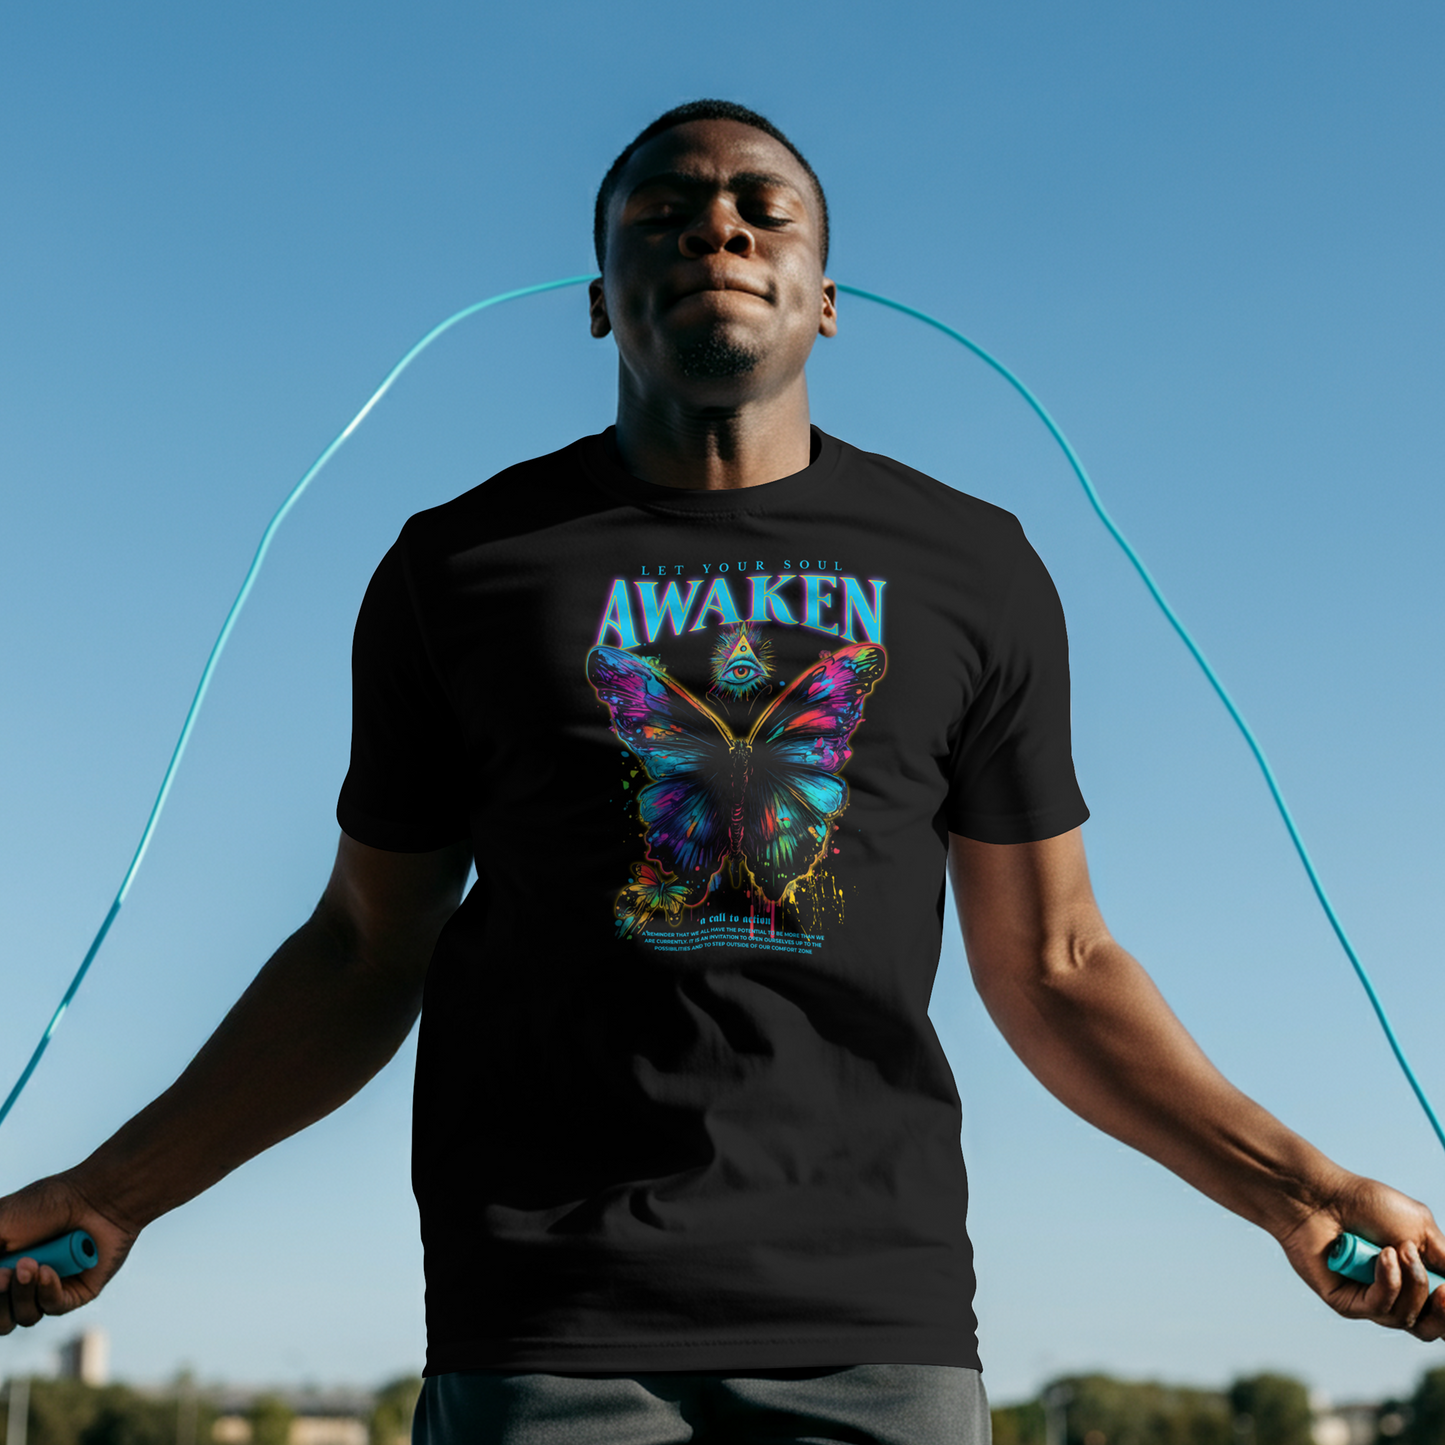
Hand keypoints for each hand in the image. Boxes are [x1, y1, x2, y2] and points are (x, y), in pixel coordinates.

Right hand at [0, 1171, 136, 1332]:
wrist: (95, 1196)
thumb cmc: (46, 1205)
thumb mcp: (0, 1224)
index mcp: (4, 1269)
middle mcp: (24, 1284)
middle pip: (1, 1320)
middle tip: (5, 1274)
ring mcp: (50, 1289)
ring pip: (25, 1316)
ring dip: (22, 1293)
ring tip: (31, 1264)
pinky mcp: (76, 1292)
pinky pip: (53, 1307)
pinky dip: (47, 1290)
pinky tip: (48, 1271)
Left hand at [1278, 1173, 1444, 1340]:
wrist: (1321, 1195)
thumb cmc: (1366, 1205)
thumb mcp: (1421, 1229)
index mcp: (1414, 1279)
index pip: (1443, 1313)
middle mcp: (1393, 1295)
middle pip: (1430, 1330)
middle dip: (1444, 1313)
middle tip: (1443, 1290)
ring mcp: (1368, 1301)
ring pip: (1407, 1319)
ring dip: (1413, 1284)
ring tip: (1399, 1249)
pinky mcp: (1346, 1303)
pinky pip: (1379, 1307)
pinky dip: (1389, 1282)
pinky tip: (1383, 1256)